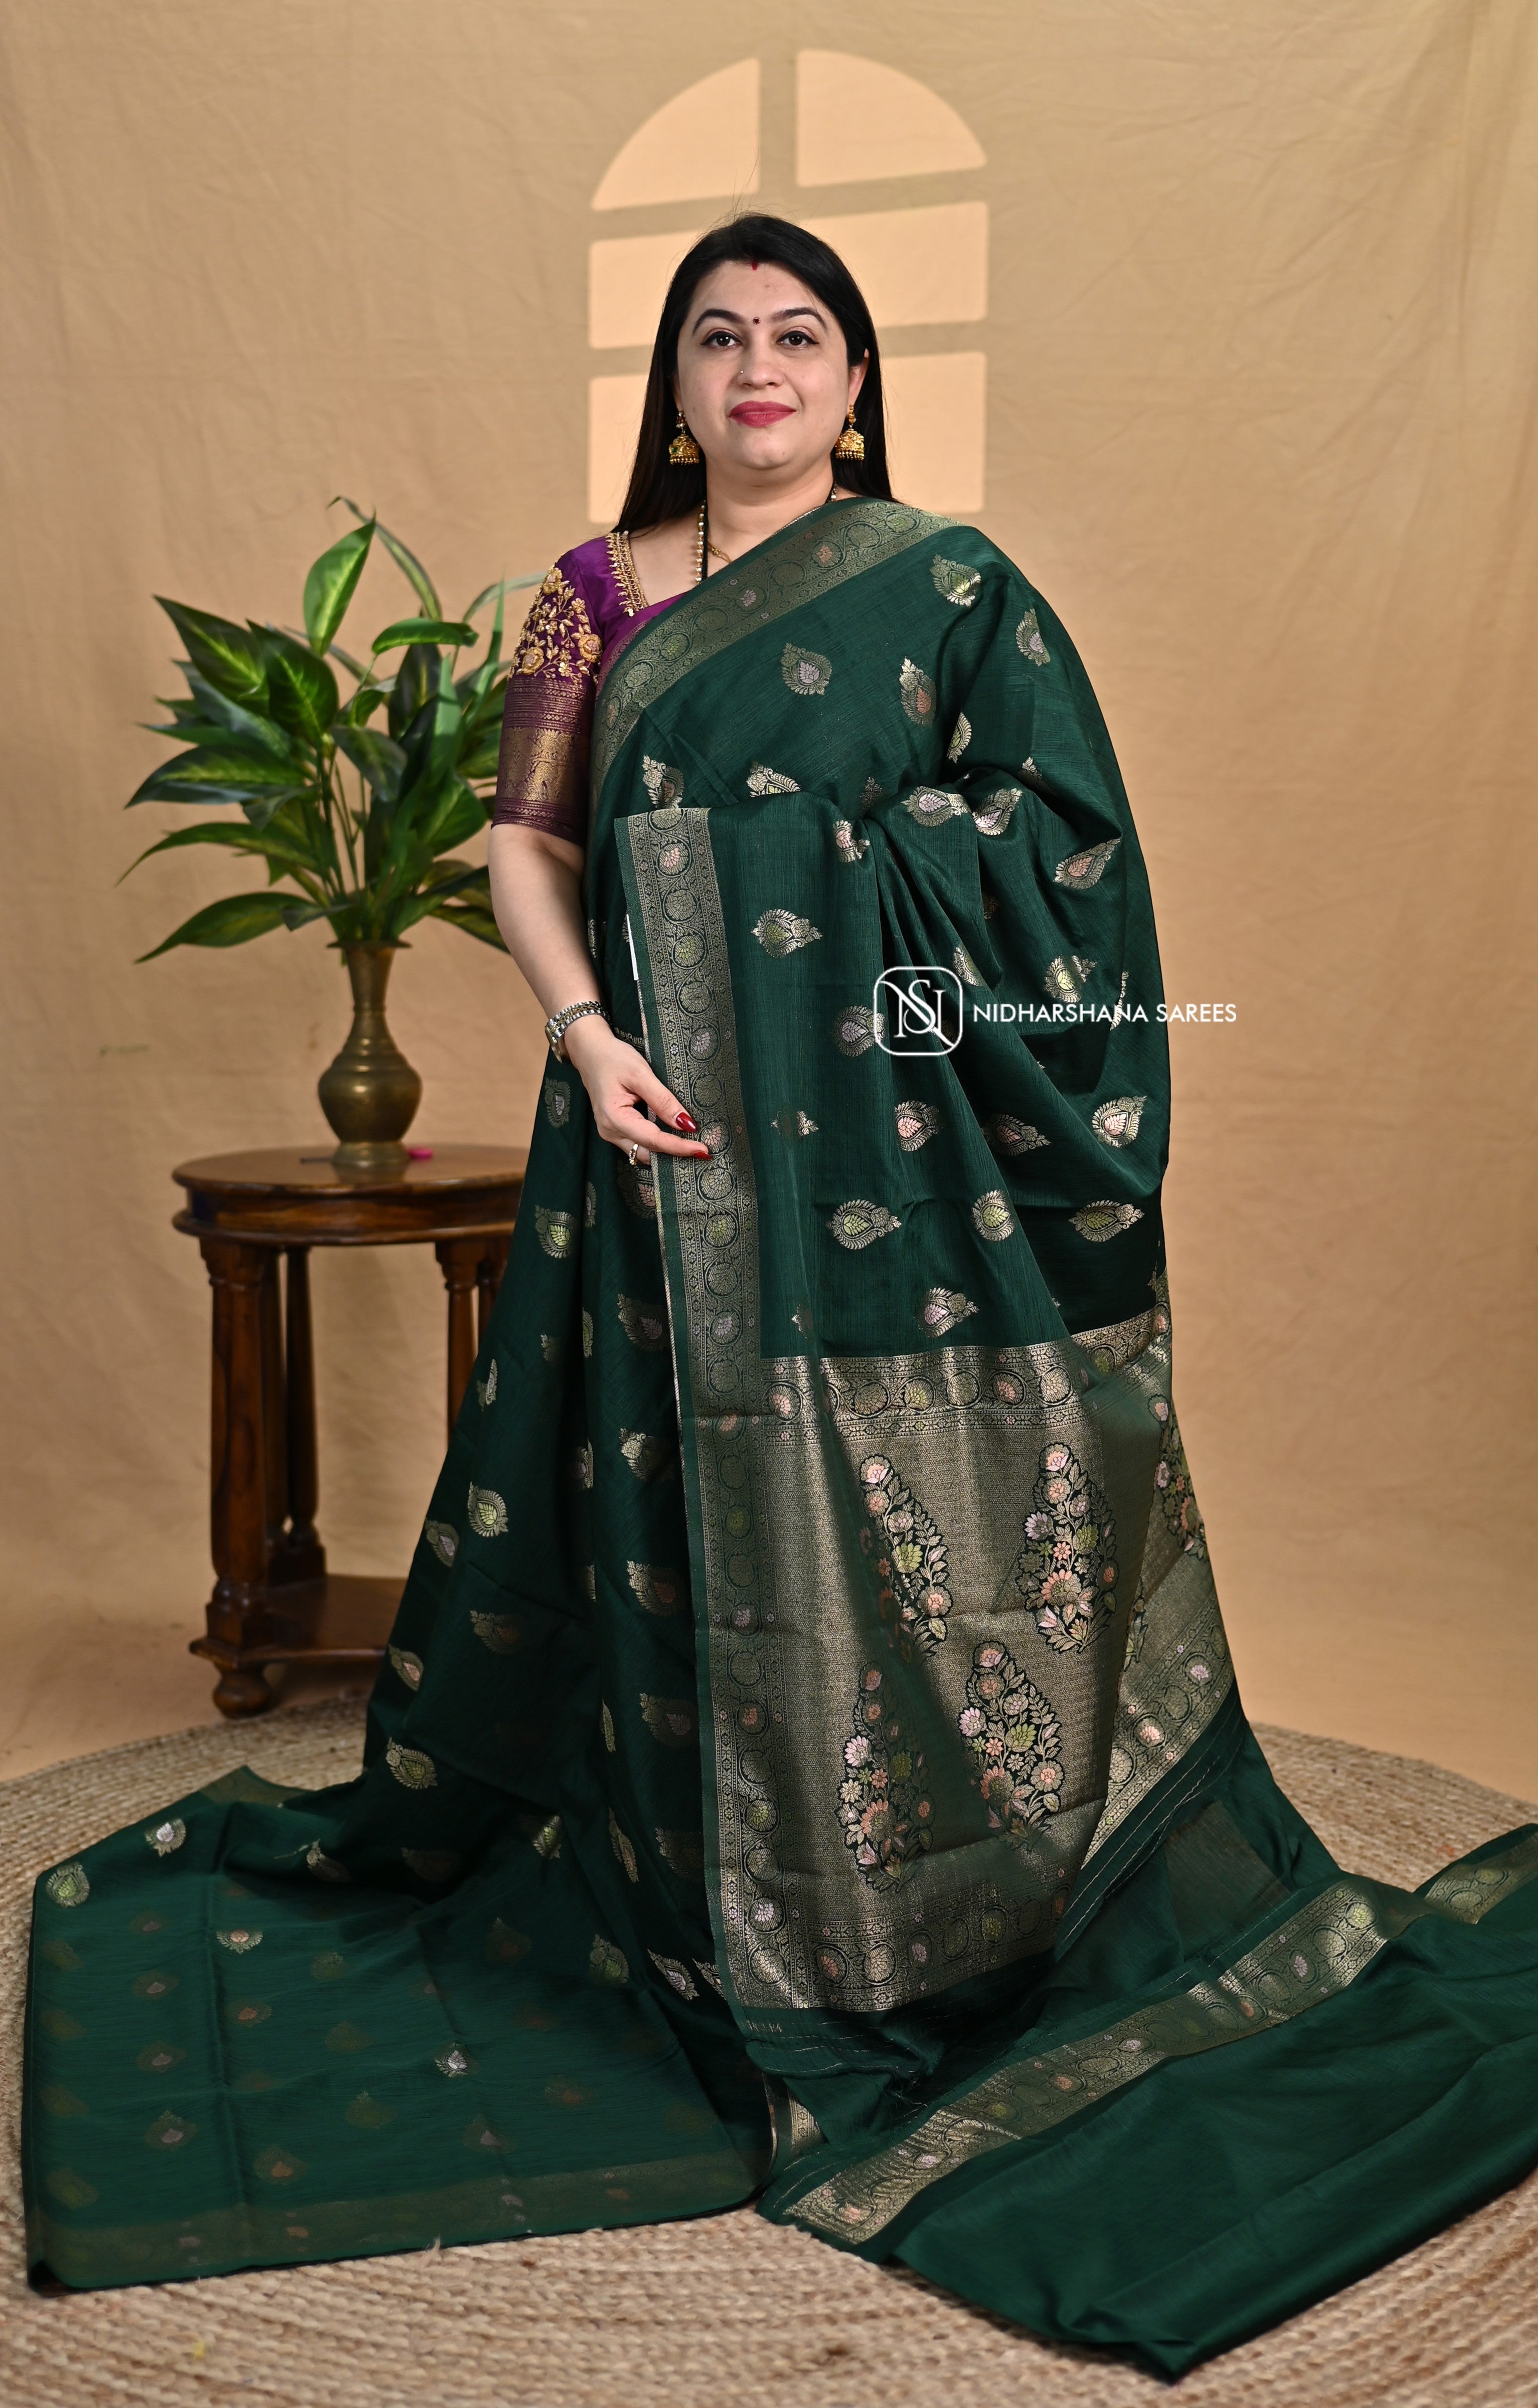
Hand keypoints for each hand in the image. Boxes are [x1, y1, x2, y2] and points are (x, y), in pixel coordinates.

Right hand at [562, 1018, 707, 1162]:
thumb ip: (663, 1100)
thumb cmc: (613, 1058)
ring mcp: (611, 1132)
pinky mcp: (615, 1129)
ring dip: (666, 1151)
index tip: (703, 1149)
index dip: (680, 1147)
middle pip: (648, 1153)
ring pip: (643, 1152)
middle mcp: (610, 1131)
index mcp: (614, 1118)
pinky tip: (674, 1138)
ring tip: (692, 1145)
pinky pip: (638, 1144)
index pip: (653, 1140)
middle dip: (674, 1154)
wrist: (591, 1052)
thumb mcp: (641, 1074)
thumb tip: (686, 1124)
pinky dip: (657, 1143)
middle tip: (703, 1150)